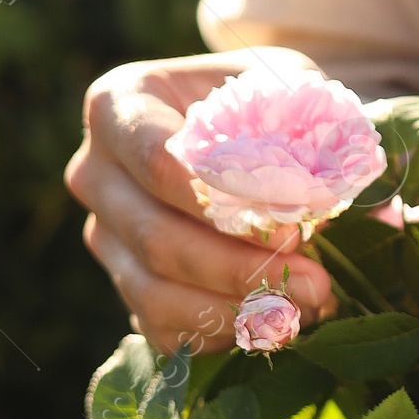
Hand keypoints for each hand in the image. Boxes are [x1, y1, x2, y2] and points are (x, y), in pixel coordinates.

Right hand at [65, 49, 335, 355]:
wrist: (246, 128)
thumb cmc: (263, 99)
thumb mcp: (284, 87)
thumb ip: (300, 124)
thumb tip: (322, 194)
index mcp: (120, 105)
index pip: (156, 158)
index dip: (222, 197)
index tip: (291, 223)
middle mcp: (97, 173)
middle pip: (154, 235)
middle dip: (238, 266)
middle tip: (315, 281)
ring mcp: (106, 236)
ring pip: (154, 292)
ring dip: (236, 308)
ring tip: (306, 305)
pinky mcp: (126, 285)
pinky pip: (162, 329)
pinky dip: (222, 332)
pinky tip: (276, 320)